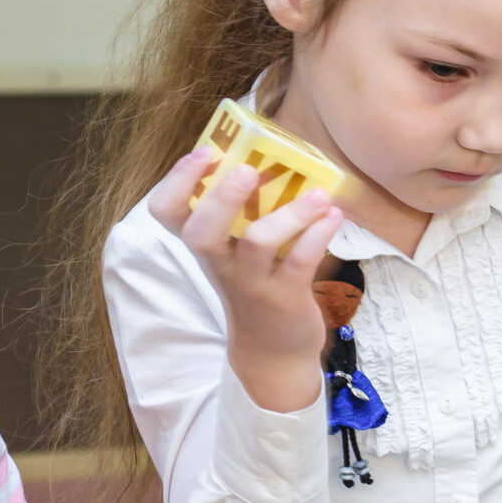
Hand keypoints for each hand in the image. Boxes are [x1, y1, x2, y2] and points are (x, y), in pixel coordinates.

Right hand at [147, 146, 341, 414]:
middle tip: (247, 170)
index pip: (167, 212)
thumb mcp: (237, 251)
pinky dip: (318, 237)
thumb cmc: (256, 285)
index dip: (177, 180)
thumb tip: (272, 158)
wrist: (273, 350)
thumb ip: (243, 213)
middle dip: (221, 198)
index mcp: (205, 245)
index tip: (204, 152)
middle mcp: (220, 263)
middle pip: (201, 231)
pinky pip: (299, 262)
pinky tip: (334, 217)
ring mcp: (251, 282)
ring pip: (258, 243)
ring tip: (318, 195)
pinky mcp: (285, 297)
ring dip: (290, 214)